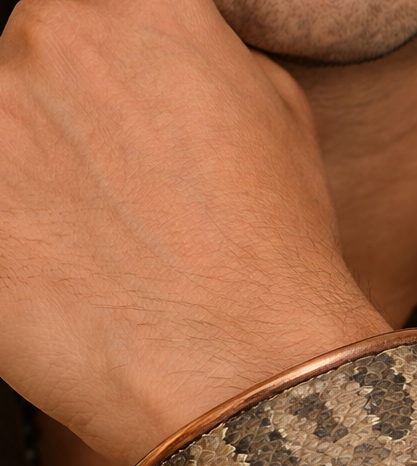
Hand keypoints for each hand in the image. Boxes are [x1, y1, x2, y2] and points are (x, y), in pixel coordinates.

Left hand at [0, 0, 383, 463]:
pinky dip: (12, 248)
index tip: (107, 131)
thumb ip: (207, 61)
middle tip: (105, 203)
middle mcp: (51, 38)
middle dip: (59, 131)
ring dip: (27, 187)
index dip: (99, 88)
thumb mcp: (281, 118)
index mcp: (139, 6)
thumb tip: (172, 65)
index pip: (83, 24)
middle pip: (28, 66)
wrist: (244, 370)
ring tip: (86, 252)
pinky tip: (56, 282)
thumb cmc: (274, 260)